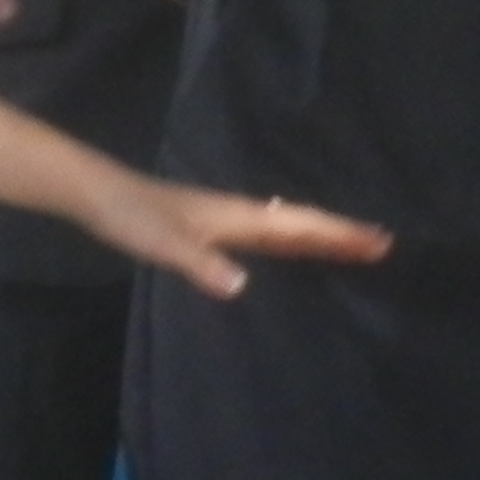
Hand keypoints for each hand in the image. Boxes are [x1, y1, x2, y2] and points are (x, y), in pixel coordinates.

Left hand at [86, 179, 389, 301]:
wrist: (95, 194)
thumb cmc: (130, 216)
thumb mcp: (164, 242)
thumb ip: (200, 262)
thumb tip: (240, 284)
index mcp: (236, 215)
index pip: (298, 224)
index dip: (338, 233)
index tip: (380, 240)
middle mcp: (237, 214)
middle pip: (299, 223)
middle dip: (340, 234)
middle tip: (384, 244)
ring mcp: (222, 220)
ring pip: (283, 228)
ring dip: (317, 237)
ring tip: (352, 248)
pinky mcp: (207, 229)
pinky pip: (262, 237)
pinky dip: (287, 243)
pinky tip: (287, 252)